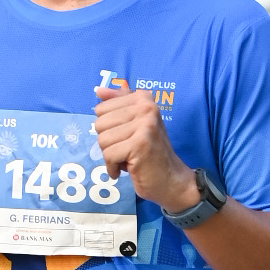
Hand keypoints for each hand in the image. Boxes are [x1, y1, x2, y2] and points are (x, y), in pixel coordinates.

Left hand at [94, 83, 199, 214]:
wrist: (171, 179)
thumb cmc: (150, 152)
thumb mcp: (135, 123)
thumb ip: (118, 104)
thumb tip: (99, 90)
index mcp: (143, 98)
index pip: (101, 109)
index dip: (109, 128)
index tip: (125, 137)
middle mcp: (146, 106)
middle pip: (100, 124)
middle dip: (108, 143)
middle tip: (127, 150)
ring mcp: (145, 124)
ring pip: (103, 140)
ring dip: (111, 156)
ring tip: (129, 158)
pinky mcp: (140, 144)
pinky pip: (109, 155)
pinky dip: (113, 168)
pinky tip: (127, 169)